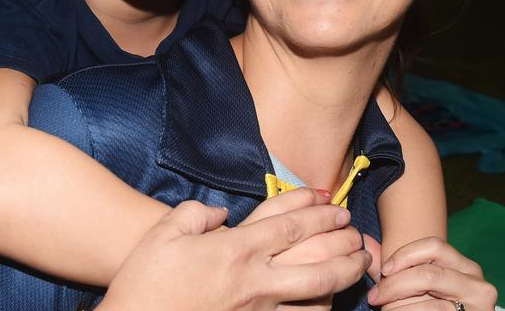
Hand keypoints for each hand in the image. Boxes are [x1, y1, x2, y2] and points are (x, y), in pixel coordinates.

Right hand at [97, 198, 370, 310]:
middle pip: (317, 261)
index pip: (289, 224)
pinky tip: (326, 303)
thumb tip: (219, 212)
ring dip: (342, 279)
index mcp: (235, 249)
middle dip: (344, 246)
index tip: (335, 205)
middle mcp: (254, 280)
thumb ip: (196, 214)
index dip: (316, 211)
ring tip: (357, 268)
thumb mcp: (164, 233)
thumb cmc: (145, 282)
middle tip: (359, 236)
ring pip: (316, 296)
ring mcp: (258, 310)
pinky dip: (318, 310)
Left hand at [366, 237, 496, 310]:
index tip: (384, 270)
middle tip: (374, 297)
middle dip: (394, 285)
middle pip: (428, 273)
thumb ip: (393, 267)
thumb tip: (365, 241)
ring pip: (428, 303)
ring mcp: (478, 306)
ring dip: (397, 307)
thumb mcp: (416, 287)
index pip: (435, 245)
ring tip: (385, 310)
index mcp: (465, 267)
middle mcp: (477, 284)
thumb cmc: (432, 310)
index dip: (405, 255)